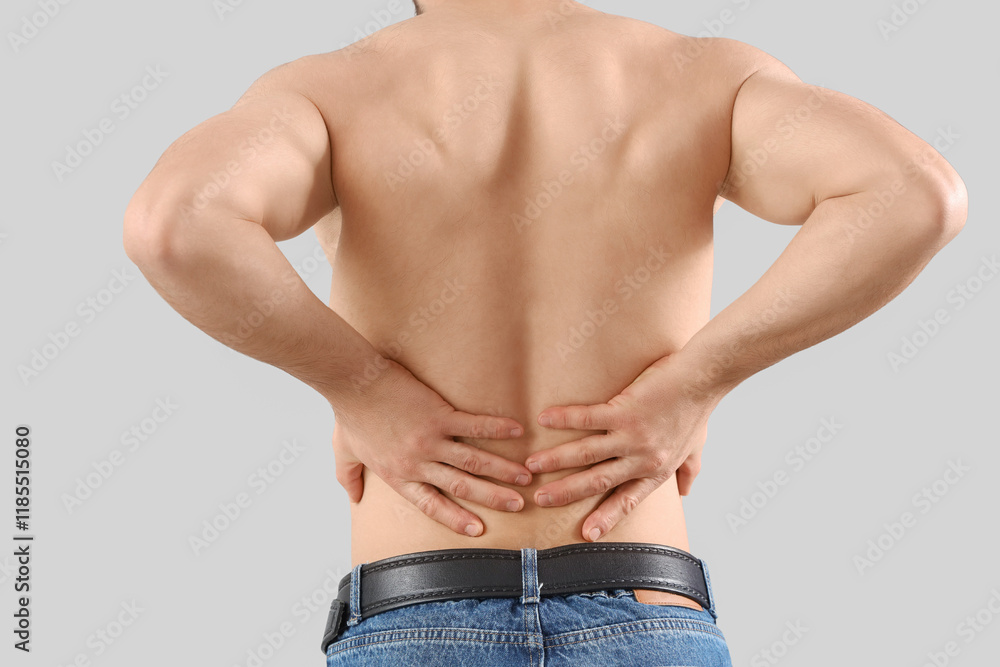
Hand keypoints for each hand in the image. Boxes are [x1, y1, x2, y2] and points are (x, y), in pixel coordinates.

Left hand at [331, 358, 531, 536]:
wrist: (353, 383)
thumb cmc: (349, 415)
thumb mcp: (344, 454)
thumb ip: (350, 479)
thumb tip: (353, 498)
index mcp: (398, 475)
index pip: (432, 504)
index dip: (456, 518)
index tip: (478, 529)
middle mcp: (418, 463)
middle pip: (462, 486)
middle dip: (493, 498)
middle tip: (518, 505)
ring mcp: (430, 439)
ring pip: (474, 461)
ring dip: (502, 470)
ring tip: (525, 477)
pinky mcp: (439, 414)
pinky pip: (474, 425)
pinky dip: (497, 429)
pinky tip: (517, 431)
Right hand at [525, 353, 715, 541]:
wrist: (703, 379)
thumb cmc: (698, 409)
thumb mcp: (696, 448)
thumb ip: (688, 471)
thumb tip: (686, 492)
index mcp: (656, 471)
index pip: (627, 500)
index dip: (606, 517)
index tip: (586, 535)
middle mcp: (643, 459)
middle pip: (598, 481)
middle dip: (566, 492)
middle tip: (540, 499)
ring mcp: (633, 436)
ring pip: (587, 453)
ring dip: (556, 460)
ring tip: (531, 464)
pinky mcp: (625, 410)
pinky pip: (588, 417)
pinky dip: (565, 419)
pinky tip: (544, 419)